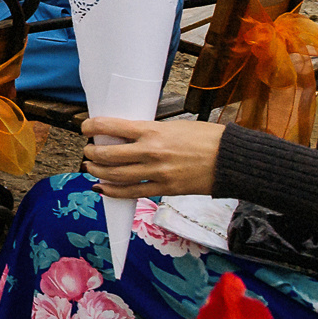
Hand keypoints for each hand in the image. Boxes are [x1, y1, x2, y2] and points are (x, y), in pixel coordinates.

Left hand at [82, 116, 224, 198]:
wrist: (231, 160)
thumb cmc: (207, 138)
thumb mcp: (174, 126)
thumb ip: (150, 131)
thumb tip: (128, 135)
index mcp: (153, 130)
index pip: (111, 126)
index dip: (92, 126)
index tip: (86, 127)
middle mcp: (151, 152)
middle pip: (108, 154)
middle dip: (92, 151)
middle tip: (88, 149)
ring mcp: (157, 172)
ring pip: (115, 175)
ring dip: (97, 171)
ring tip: (91, 166)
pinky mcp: (164, 188)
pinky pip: (131, 192)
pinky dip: (112, 190)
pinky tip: (102, 187)